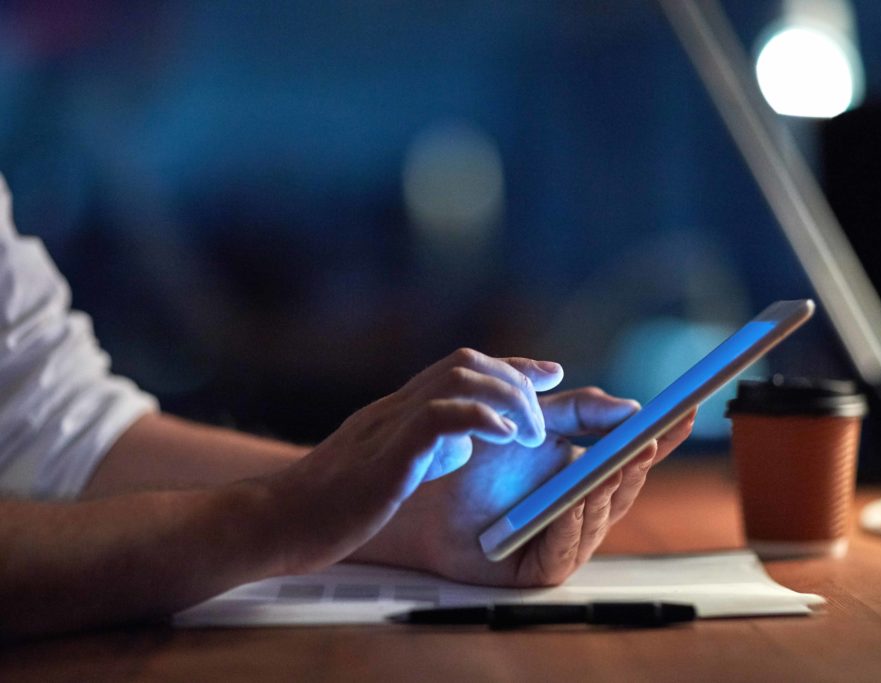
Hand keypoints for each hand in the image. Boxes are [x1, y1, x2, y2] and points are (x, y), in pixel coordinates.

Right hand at [264, 348, 564, 573]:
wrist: (276, 522)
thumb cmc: (330, 505)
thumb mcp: (387, 466)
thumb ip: (424, 447)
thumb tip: (463, 441)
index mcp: (398, 411)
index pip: (461, 369)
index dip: (510, 366)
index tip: (546, 373)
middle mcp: (396, 407)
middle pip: (466, 363)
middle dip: (515, 380)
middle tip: (543, 415)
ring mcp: (389, 426)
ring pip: (458, 379)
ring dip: (506, 399)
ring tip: (528, 434)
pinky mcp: (385, 456)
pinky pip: (439, 418)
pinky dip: (481, 420)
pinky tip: (505, 438)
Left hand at [349, 387, 695, 586]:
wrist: (424, 489)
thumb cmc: (477, 458)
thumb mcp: (535, 421)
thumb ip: (579, 410)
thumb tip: (629, 405)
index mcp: (586, 474)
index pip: (633, 456)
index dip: (661, 437)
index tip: (685, 412)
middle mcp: (581, 509)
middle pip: (623, 487)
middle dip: (638, 462)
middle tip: (649, 436)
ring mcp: (563, 539)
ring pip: (599, 517)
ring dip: (609, 488)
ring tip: (618, 460)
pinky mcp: (539, 569)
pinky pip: (565, 549)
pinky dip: (572, 522)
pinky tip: (575, 499)